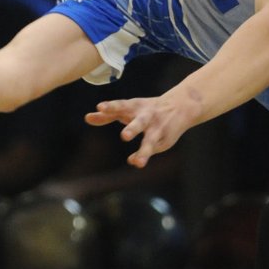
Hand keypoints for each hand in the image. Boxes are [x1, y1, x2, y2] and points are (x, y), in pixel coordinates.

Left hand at [86, 91, 200, 167]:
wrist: (180, 106)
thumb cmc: (146, 109)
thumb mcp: (128, 109)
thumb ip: (108, 115)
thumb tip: (87, 118)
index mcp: (135, 107)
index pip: (121, 106)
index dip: (111, 107)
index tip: (100, 108)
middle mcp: (146, 117)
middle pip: (139, 122)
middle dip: (133, 129)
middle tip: (124, 137)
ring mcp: (157, 128)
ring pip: (151, 140)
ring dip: (145, 151)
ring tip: (138, 162)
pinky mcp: (164, 140)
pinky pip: (154, 149)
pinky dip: (145, 155)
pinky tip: (137, 163)